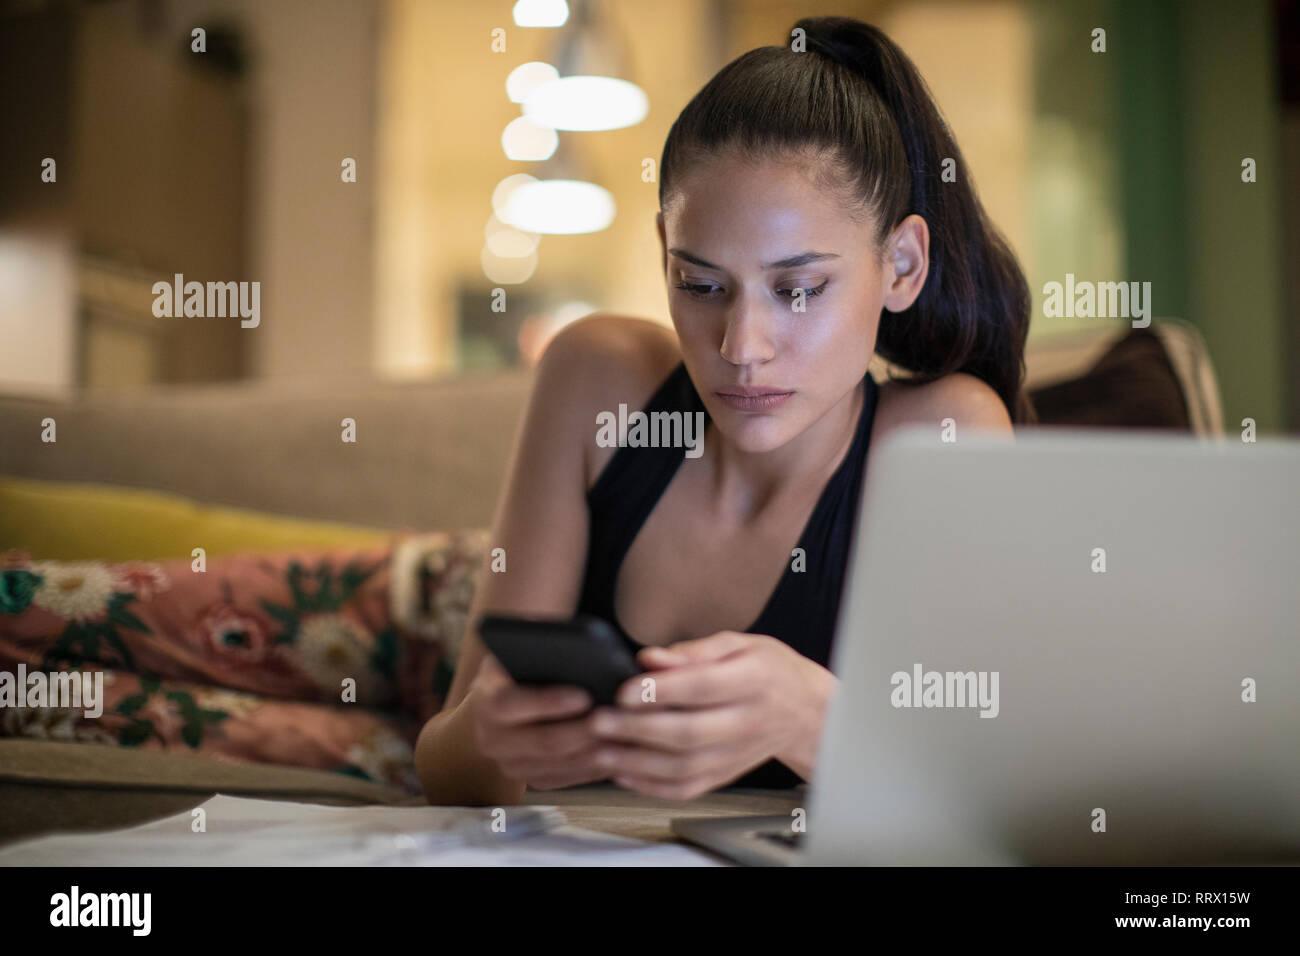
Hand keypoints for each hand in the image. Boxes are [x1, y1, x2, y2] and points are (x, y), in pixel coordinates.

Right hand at [466, 654, 609, 789]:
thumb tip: (574, 648)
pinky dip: (595, 768)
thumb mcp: (517, 654)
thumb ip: (539, 651)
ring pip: (558, 764)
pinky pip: (567, 779)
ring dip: (595, 752)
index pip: (512, 704)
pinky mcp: (532, 779)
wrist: (494, 709)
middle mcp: (492, 739)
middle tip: (617, 719)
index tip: (584, 694)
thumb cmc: (516, 671)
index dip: (548, 701)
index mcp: (487, 701)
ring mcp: (511, 765)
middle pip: (543, 741)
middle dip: (583, 731)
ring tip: (626, 735)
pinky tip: (619, 752)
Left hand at [585, 631, 836, 799]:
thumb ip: (693, 651)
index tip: (624, 690)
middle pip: (689, 733)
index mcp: (752, 680)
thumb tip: (650, 658)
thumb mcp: (739, 644)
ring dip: (637, 763)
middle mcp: (746, 721)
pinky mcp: (726, 773)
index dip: (660, 691)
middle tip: (601, 721)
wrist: (804, 711)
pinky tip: (625, 773)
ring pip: (684, 767)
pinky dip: (652, 786)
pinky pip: (688, 788)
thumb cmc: (769, 671)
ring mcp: (736, 753)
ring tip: (602, 751)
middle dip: (638, 730)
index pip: (702, 688)